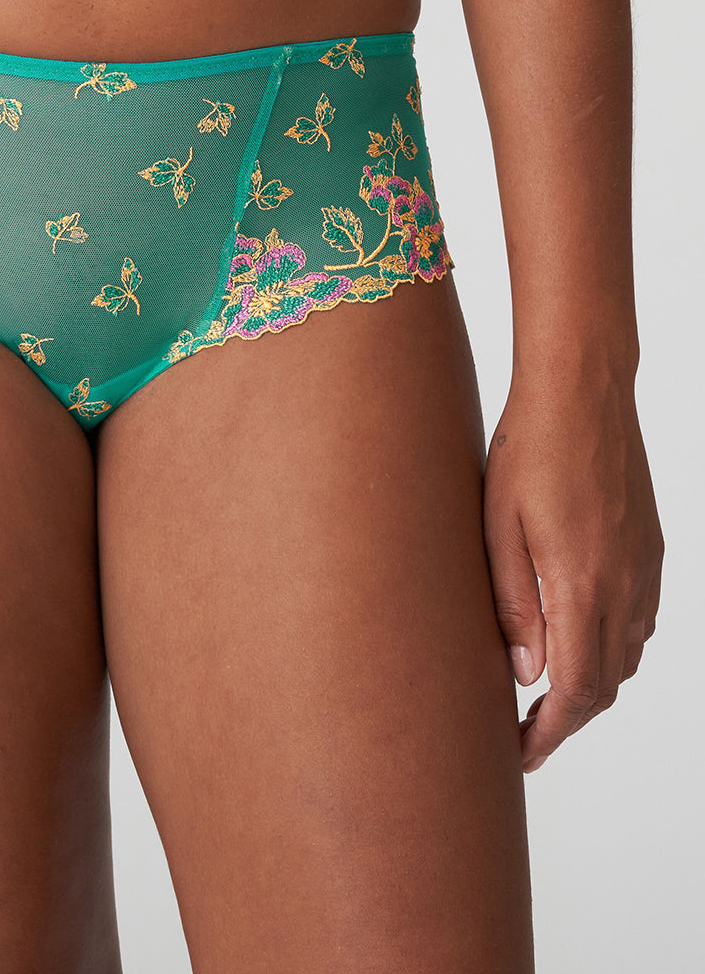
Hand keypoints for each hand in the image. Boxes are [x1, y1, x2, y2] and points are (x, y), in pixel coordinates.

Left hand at [483, 373, 662, 772]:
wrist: (583, 393)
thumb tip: (525, 673)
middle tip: (523, 736)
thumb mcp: (498, 527)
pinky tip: (579, 643)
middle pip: (605, 685)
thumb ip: (513, 603)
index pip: (576, 691)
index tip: (520, 756)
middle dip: (565, 721)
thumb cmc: (528, 451)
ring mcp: (644, 570)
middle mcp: (625, 588)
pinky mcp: (650, 551)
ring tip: (544, 697)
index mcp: (584, 587)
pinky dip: (610, 651)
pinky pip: (639, 623)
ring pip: (625, 658)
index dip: (549, 734)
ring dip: (589, 688)